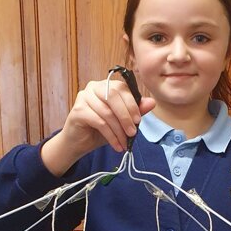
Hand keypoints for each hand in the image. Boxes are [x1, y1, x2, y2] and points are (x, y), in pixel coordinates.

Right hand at [41, 79, 155, 174]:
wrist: (79, 143)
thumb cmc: (99, 130)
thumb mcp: (121, 121)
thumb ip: (135, 111)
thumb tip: (152, 102)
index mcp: (106, 85)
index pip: (122, 88)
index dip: (132, 104)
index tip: (138, 121)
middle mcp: (94, 87)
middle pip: (114, 95)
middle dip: (126, 116)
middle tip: (132, 133)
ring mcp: (84, 97)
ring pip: (107, 112)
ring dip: (119, 130)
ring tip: (125, 143)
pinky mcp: (78, 111)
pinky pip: (99, 122)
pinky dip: (110, 136)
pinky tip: (116, 145)